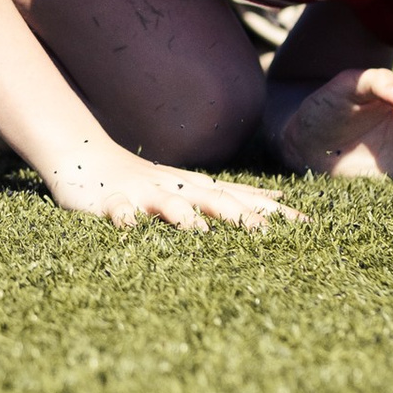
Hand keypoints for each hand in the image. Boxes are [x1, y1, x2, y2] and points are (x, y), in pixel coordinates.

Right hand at [40, 138, 301, 233]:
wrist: (84, 158)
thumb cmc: (142, 182)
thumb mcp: (188, 187)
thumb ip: (228, 194)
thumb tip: (276, 198)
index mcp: (195, 188)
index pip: (242, 198)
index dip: (272, 212)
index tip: (308, 227)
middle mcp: (175, 189)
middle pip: (213, 200)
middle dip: (237, 216)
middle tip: (263, 234)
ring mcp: (143, 194)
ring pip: (166, 203)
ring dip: (182, 215)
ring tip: (199, 230)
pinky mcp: (109, 202)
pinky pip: (116, 209)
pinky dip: (123, 217)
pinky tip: (128, 227)